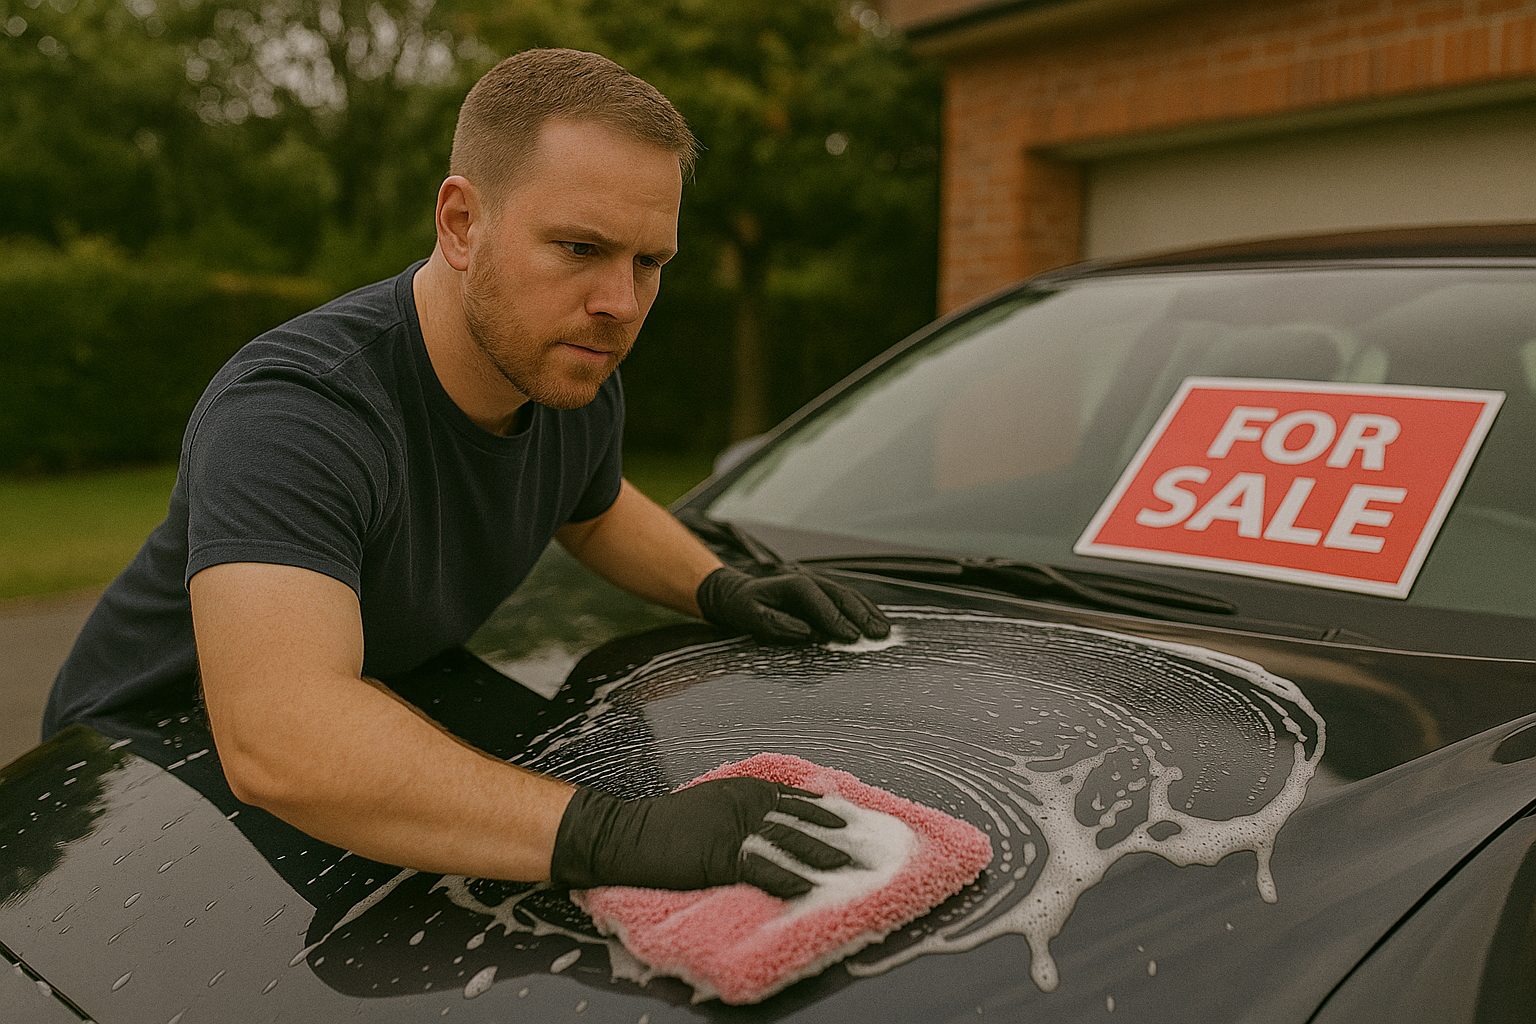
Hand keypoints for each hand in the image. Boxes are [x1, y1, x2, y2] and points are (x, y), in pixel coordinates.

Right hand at [549, 777, 851, 897]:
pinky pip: (764, 866)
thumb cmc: (668, 825)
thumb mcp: (713, 804)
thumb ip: (747, 809)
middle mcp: (747, 803)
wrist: (628, 834)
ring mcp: (736, 828)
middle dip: (839, 836)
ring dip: (825, 855)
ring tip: (853, 868)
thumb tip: (781, 819)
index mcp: (746, 789)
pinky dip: (789, 877)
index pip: (800, 799)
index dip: (830, 811)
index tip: (858, 821)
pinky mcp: (722, 854)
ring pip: (792, 840)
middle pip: (805, 819)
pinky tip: (809, 887)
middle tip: (870, 849)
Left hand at [696, 566, 890, 643]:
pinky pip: (847, 600)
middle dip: (861, 615)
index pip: (818, 599)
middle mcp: (808, 580)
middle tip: (878, 634)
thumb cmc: (744, 607)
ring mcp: (817, 585)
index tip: (852, 637)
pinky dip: (864, 610)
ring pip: (848, 596)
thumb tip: (807, 632)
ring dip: (868, 612)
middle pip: (840, 594)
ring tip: (885, 630)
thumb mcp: (751, 616)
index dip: (836, 618)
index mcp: (790, 584)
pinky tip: (877, 621)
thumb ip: (776, 624)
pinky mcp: (822, 594)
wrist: (738, 594)